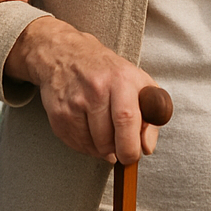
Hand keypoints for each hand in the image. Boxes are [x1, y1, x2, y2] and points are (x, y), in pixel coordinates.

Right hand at [6, 17, 159, 164]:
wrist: (67, 56)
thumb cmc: (108, 72)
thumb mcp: (139, 83)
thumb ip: (152, 116)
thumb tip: (146, 147)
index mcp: (121, 79)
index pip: (126, 119)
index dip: (130, 145)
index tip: (133, 155)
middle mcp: (96, 88)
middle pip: (107, 140)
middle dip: (116, 150)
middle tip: (119, 145)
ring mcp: (74, 101)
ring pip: (91, 146)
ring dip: (100, 148)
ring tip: (102, 130)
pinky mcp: (58, 114)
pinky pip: (75, 144)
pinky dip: (85, 145)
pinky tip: (88, 128)